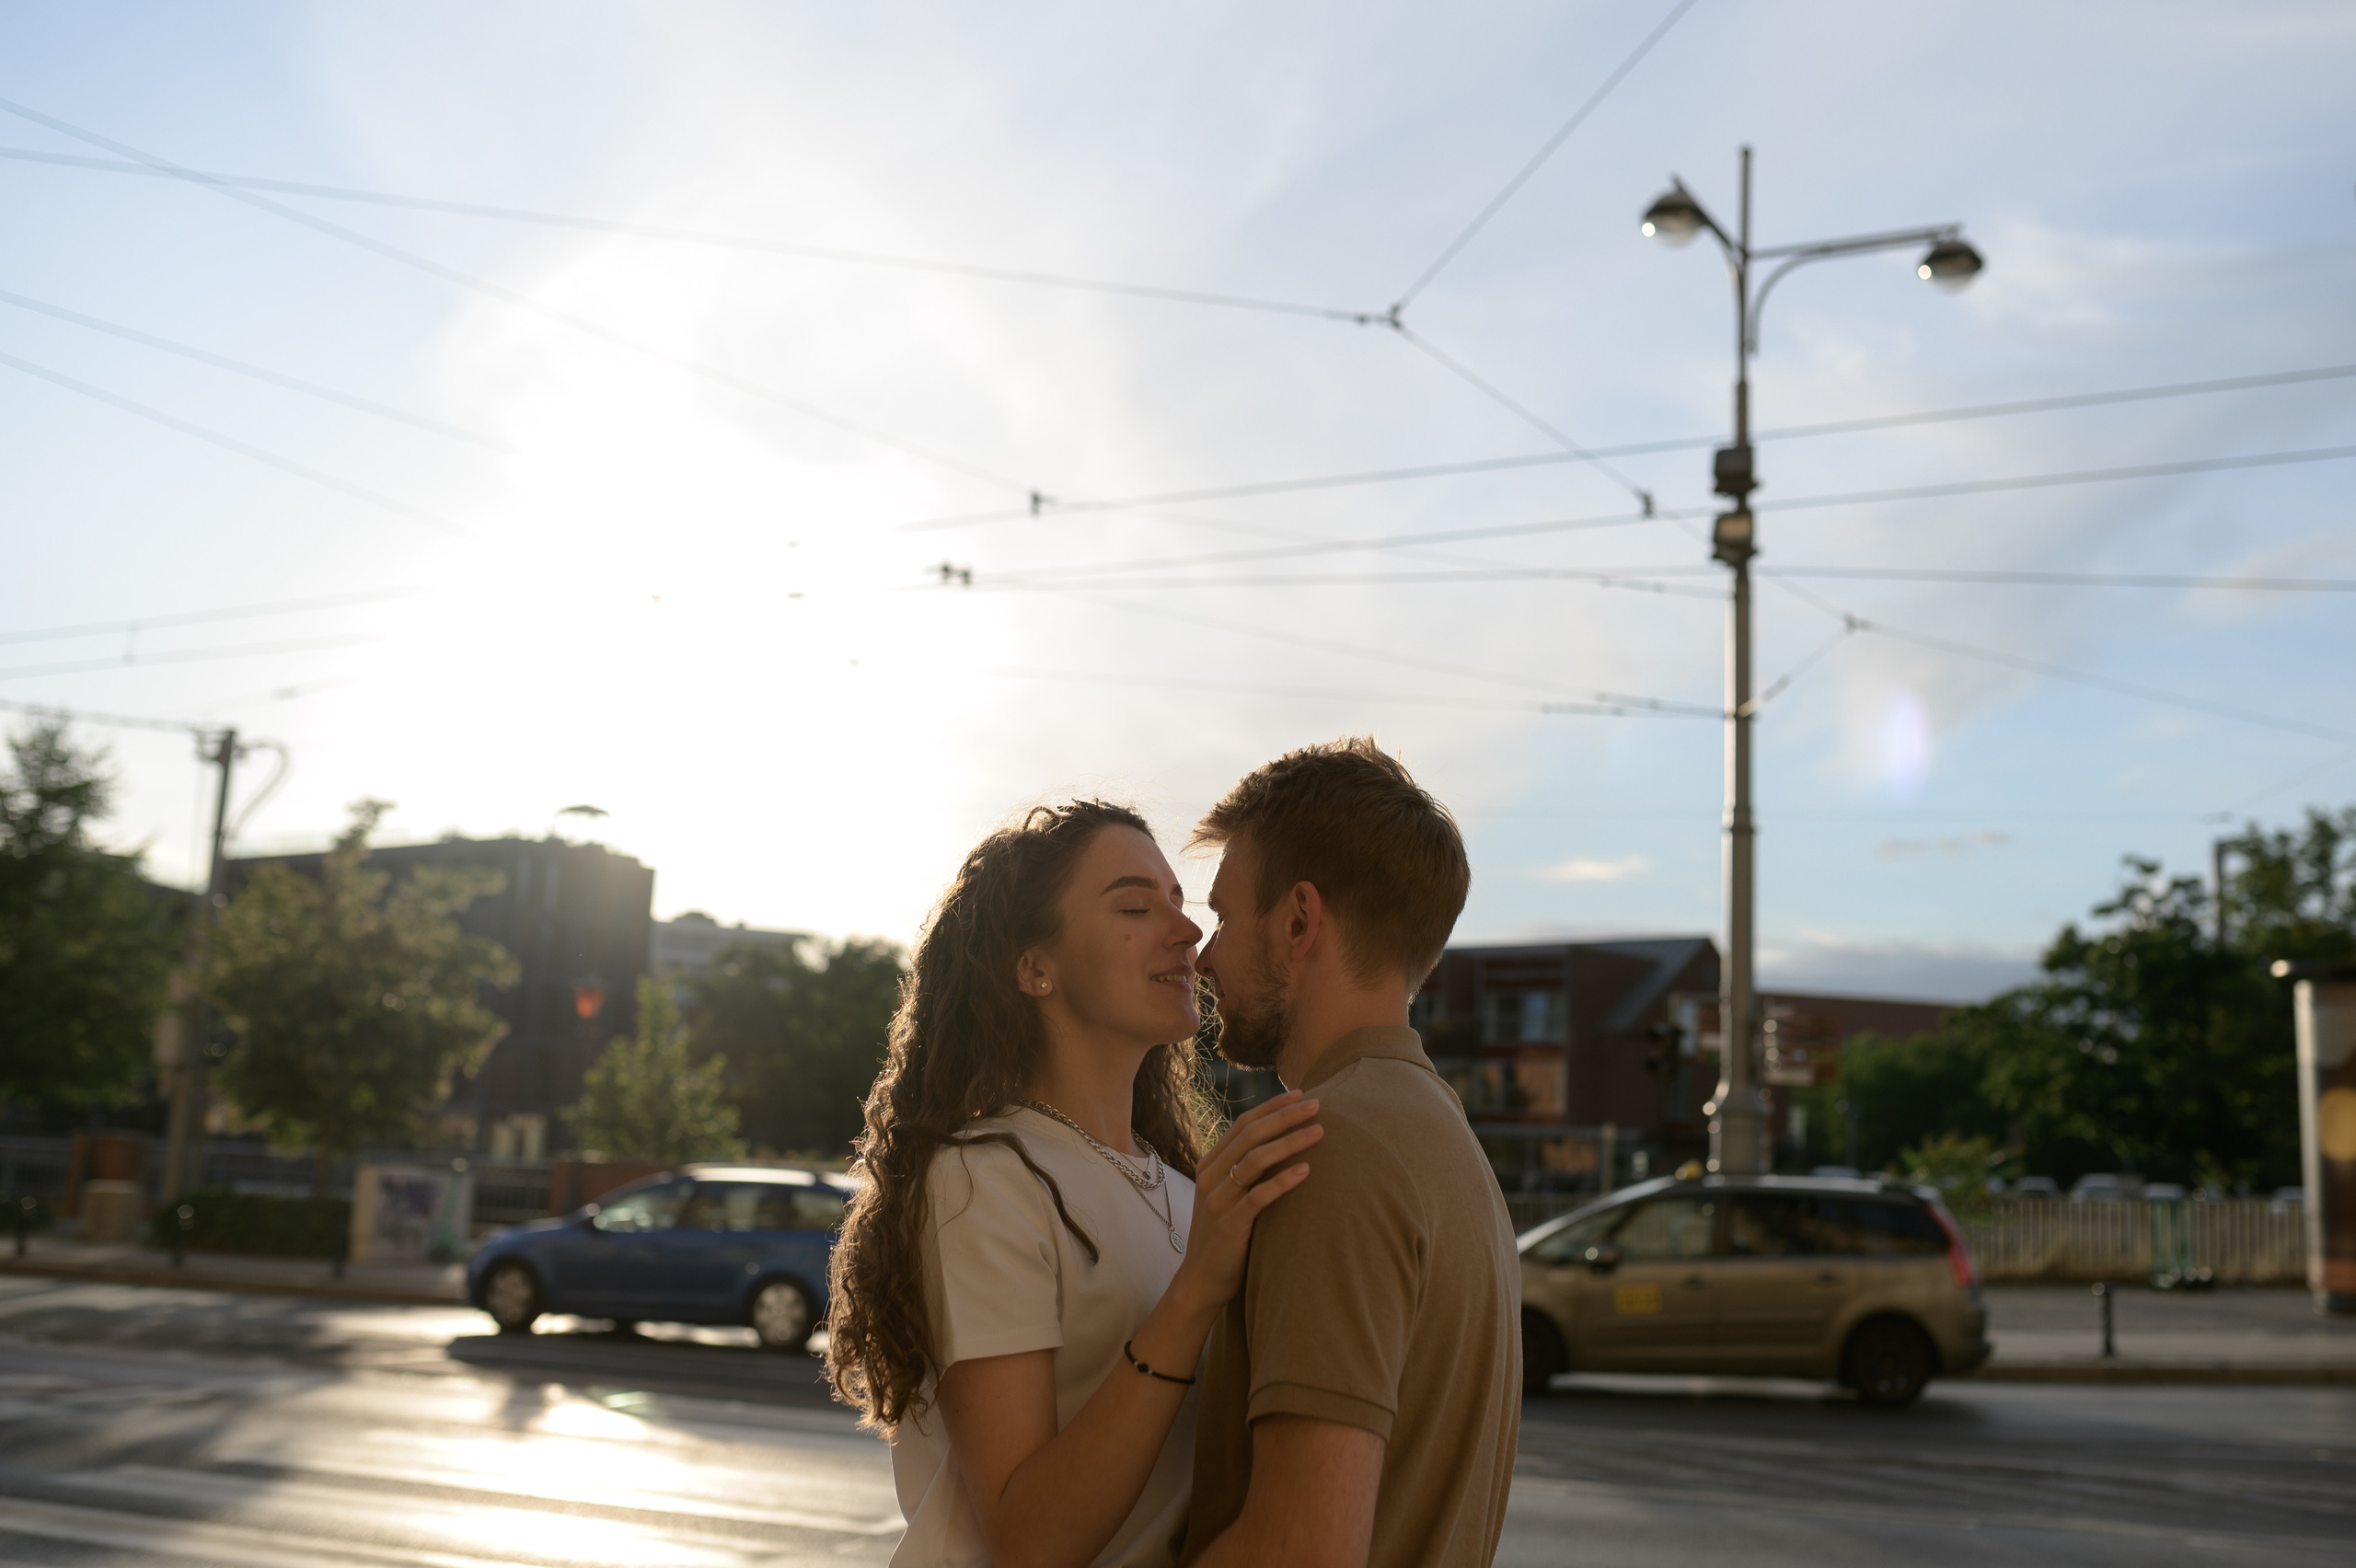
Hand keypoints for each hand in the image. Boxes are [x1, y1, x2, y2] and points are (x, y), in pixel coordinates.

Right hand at [1173, 1091, 1321, 1311]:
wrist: (1201, 1280)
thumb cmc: (1224, 1236)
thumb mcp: (1227, 1195)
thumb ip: (1244, 1170)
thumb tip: (1280, 1142)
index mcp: (1210, 1165)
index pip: (1243, 1124)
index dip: (1272, 1107)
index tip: (1301, 1094)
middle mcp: (1211, 1177)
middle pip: (1251, 1135)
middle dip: (1286, 1117)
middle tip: (1318, 1104)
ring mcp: (1218, 1200)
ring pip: (1255, 1160)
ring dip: (1289, 1142)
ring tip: (1320, 1132)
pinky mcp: (1230, 1225)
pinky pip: (1258, 1197)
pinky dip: (1283, 1181)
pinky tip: (1306, 1171)